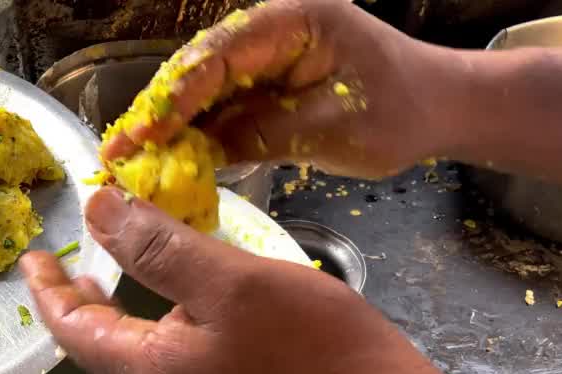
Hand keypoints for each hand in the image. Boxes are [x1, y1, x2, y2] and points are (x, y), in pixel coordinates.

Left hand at [22, 186, 429, 373]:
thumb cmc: (305, 336)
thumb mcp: (225, 278)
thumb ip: (156, 246)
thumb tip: (96, 211)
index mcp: (147, 368)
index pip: (72, 330)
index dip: (47, 290)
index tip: (32, 254)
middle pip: (92, 344)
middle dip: (69, 301)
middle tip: (55, 259)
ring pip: (125, 348)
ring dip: (105, 308)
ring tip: (95, 269)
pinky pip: (158, 350)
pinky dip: (141, 316)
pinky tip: (160, 290)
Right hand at [100, 0, 458, 178]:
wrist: (443, 108)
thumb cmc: (402, 109)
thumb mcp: (332, 127)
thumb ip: (264, 133)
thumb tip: (200, 149)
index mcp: (291, 22)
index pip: (218, 56)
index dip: (176, 96)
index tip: (146, 132)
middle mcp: (271, 33)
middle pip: (199, 69)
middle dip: (159, 111)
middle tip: (118, 150)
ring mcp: (268, 60)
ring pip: (205, 91)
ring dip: (170, 127)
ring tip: (129, 160)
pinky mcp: (269, 88)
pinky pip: (223, 110)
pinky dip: (197, 136)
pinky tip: (168, 162)